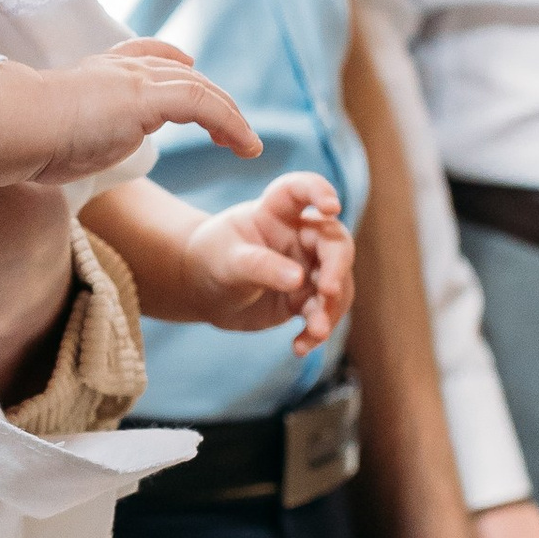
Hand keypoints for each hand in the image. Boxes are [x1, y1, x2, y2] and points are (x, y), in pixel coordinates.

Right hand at [13, 42, 259, 188]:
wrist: (14, 125)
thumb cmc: (20, 138)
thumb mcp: (50, 135)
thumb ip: (66, 134)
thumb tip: (57, 149)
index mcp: (93, 74)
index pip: (139, 55)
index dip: (167, 58)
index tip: (187, 62)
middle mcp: (117, 70)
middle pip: (177, 71)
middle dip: (209, 94)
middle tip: (232, 123)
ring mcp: (134, 81)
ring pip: (198, 88)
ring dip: (229, 115)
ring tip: (246, 144)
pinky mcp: (148, 98)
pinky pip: (204, 104)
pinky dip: (231, 124)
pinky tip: (245, 146)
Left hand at [183, 172, 353, 340]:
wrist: (201, 290)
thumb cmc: (211, 259)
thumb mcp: (228, 260)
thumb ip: (260, 265)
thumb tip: (298, 279)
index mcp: (277, 211)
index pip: (302, 190)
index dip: (320, 192)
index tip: (331, 208)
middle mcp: (299, 236)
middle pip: (334, 243)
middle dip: (337, 266)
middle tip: (328, 289)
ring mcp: (306, 267)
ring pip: (336, 283)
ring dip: (330, 308)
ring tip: (316, 331)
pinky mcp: (304, 297)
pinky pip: (322, 314)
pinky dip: (315, 331)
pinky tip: (299, 347)